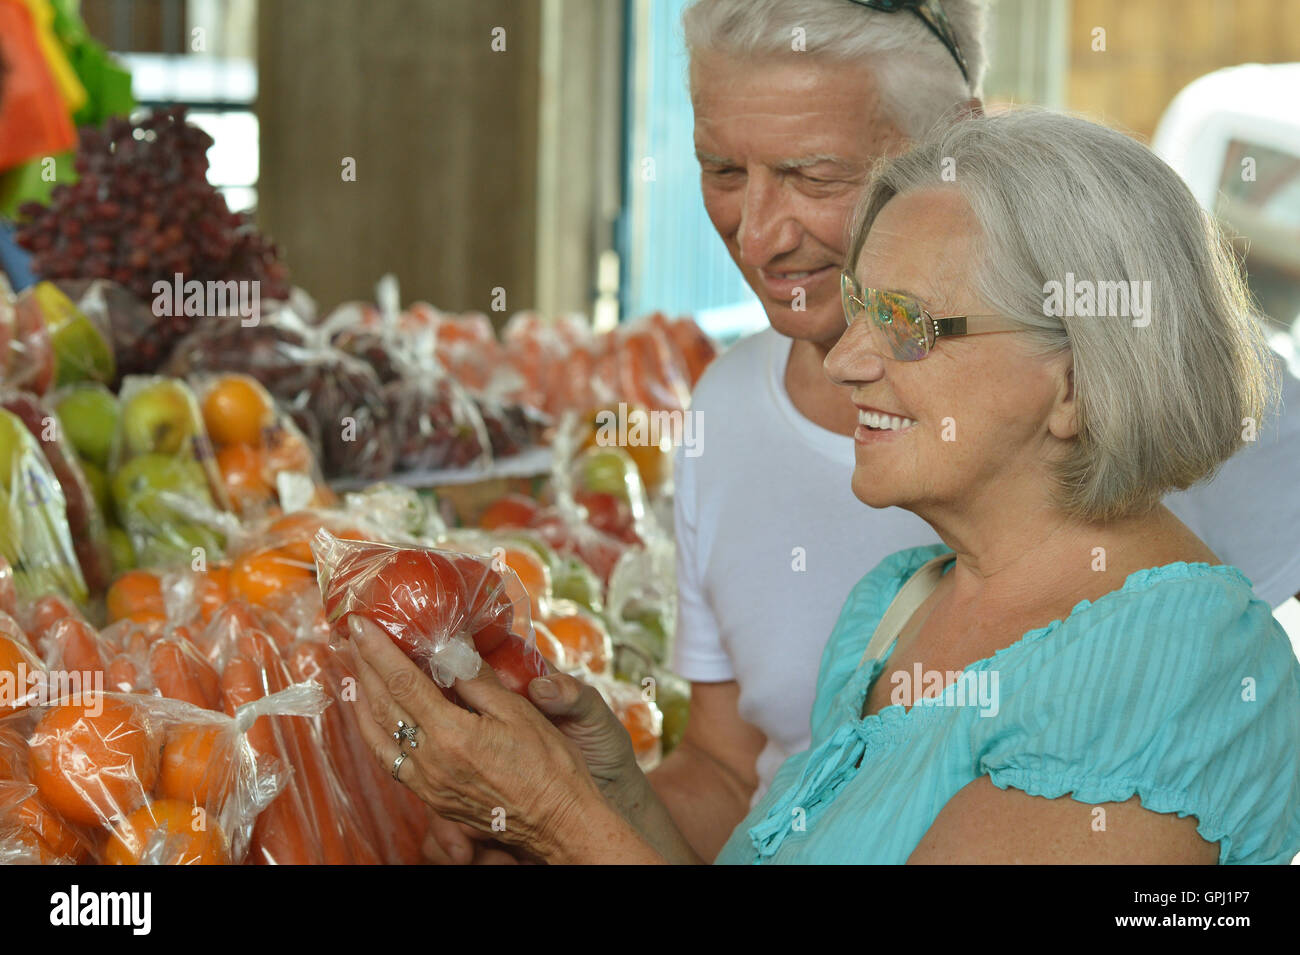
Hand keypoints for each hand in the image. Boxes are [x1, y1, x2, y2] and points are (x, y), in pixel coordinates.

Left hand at [345, 615, 635, 861]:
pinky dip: (376, 733)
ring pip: (378, 738)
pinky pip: (391, 761)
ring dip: (362, 702)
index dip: (378, 651)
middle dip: (364, 669)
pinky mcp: (432, 798)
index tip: (362, 625)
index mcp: (452, 735)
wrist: (559, 822)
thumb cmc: (548, 766)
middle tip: (353, 639)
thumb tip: (450, 649)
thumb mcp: (518, 712)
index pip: (403, 683)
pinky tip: (378, 719)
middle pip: (383, 707)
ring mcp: (428, 784)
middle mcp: (430, 762)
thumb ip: (477, 680)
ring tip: (356, 673)